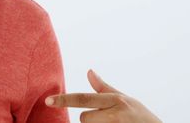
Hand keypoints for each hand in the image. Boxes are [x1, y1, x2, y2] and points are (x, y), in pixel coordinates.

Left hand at [45, 69, 161, 122]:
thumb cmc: (141, 117)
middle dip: (92, 120)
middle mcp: (115, 114)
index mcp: (115, 100)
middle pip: (84, 118)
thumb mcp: (125, 99)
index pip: (84, 99)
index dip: (64, 100)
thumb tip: (88, 71)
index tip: (48, 100)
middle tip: (109, 121)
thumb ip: (104, 88)